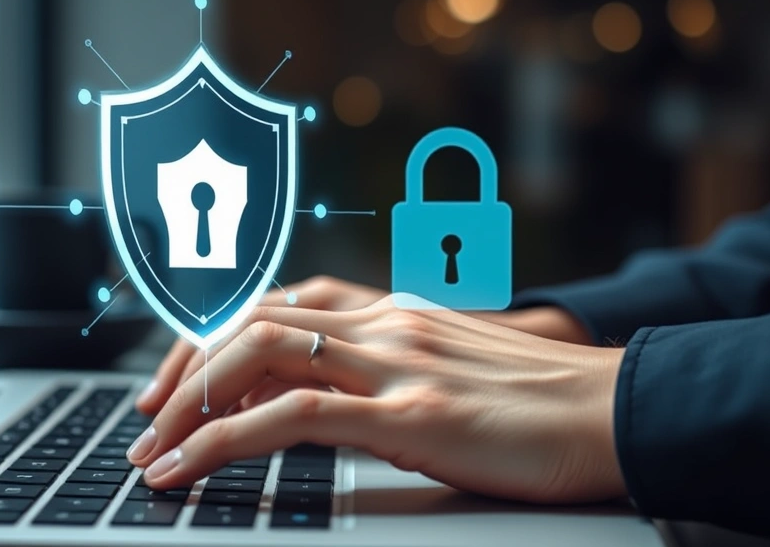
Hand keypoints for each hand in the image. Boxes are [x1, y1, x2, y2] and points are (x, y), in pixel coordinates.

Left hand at [126, 295, 626, 503]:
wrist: (621, 411)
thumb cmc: (544, 403)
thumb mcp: (451, 375)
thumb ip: (391, 378)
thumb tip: (338, 409)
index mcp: (392, 313)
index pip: (277, 303)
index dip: (215, 336)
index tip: (180, 382)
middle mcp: (384, 323)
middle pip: (251, 321)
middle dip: (183, 369)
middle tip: (147, 419)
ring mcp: (395, 363)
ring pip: (257, 355)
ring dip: (188, 402)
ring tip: (152, 451)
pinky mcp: (412, 413)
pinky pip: (292, 416)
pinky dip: (224, 439)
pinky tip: (190, 466)